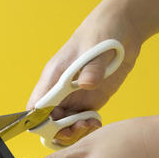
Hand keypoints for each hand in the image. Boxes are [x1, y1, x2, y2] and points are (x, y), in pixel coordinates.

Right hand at [28, 0, 142, 145]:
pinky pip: (81, 121)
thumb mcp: (98, 48)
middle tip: (79, 128)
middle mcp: (60, 89)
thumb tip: (87, 84)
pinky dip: (86, 127)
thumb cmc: (103, 31)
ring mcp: (75, 96)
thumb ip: (92, 67)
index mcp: (53, 76)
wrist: (123, 26)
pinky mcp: (90, 99)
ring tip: (91, 125)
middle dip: (59, 131)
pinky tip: (97, 122)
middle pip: (48, 121)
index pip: (35, 106)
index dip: (40, 121)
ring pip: (63, 125)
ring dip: (74, 131)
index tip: (57, 126)